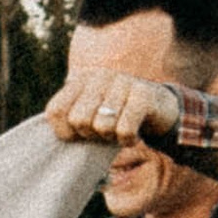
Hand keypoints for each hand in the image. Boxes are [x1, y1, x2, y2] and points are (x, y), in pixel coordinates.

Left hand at [45, 65, 181, 150]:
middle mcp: (99, 76)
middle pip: (78, 120)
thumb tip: (57, 137)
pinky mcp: (143, 94)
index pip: (56, 111)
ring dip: (112, 138)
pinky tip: (133, 135)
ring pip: (102, 126)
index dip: (65, 132)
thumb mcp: (91, 112)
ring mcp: (122, 82)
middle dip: (92, 135)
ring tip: (119, 131)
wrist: (161, 108)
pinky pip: (124, 130)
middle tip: (104, 133)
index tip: (80, 136)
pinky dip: (128, 140)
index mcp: (81, 80)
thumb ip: (69, 118)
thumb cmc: (119, 115)